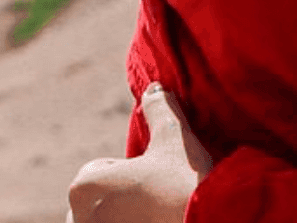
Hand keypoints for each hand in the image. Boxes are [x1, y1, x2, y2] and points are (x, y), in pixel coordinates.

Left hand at [66, 83, 210, 222]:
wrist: (214, 221)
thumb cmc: (186, 184)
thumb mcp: (174, 137)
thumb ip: (159, 109)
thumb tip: (155, 88)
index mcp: (84, 188)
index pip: (93, 175)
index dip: (120, 173)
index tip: (145, 179)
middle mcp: (81, 221)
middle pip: (90, 208)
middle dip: (112, 204)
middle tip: (147, 202)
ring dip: (119, 218)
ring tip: (151, 215)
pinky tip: (156, 222)